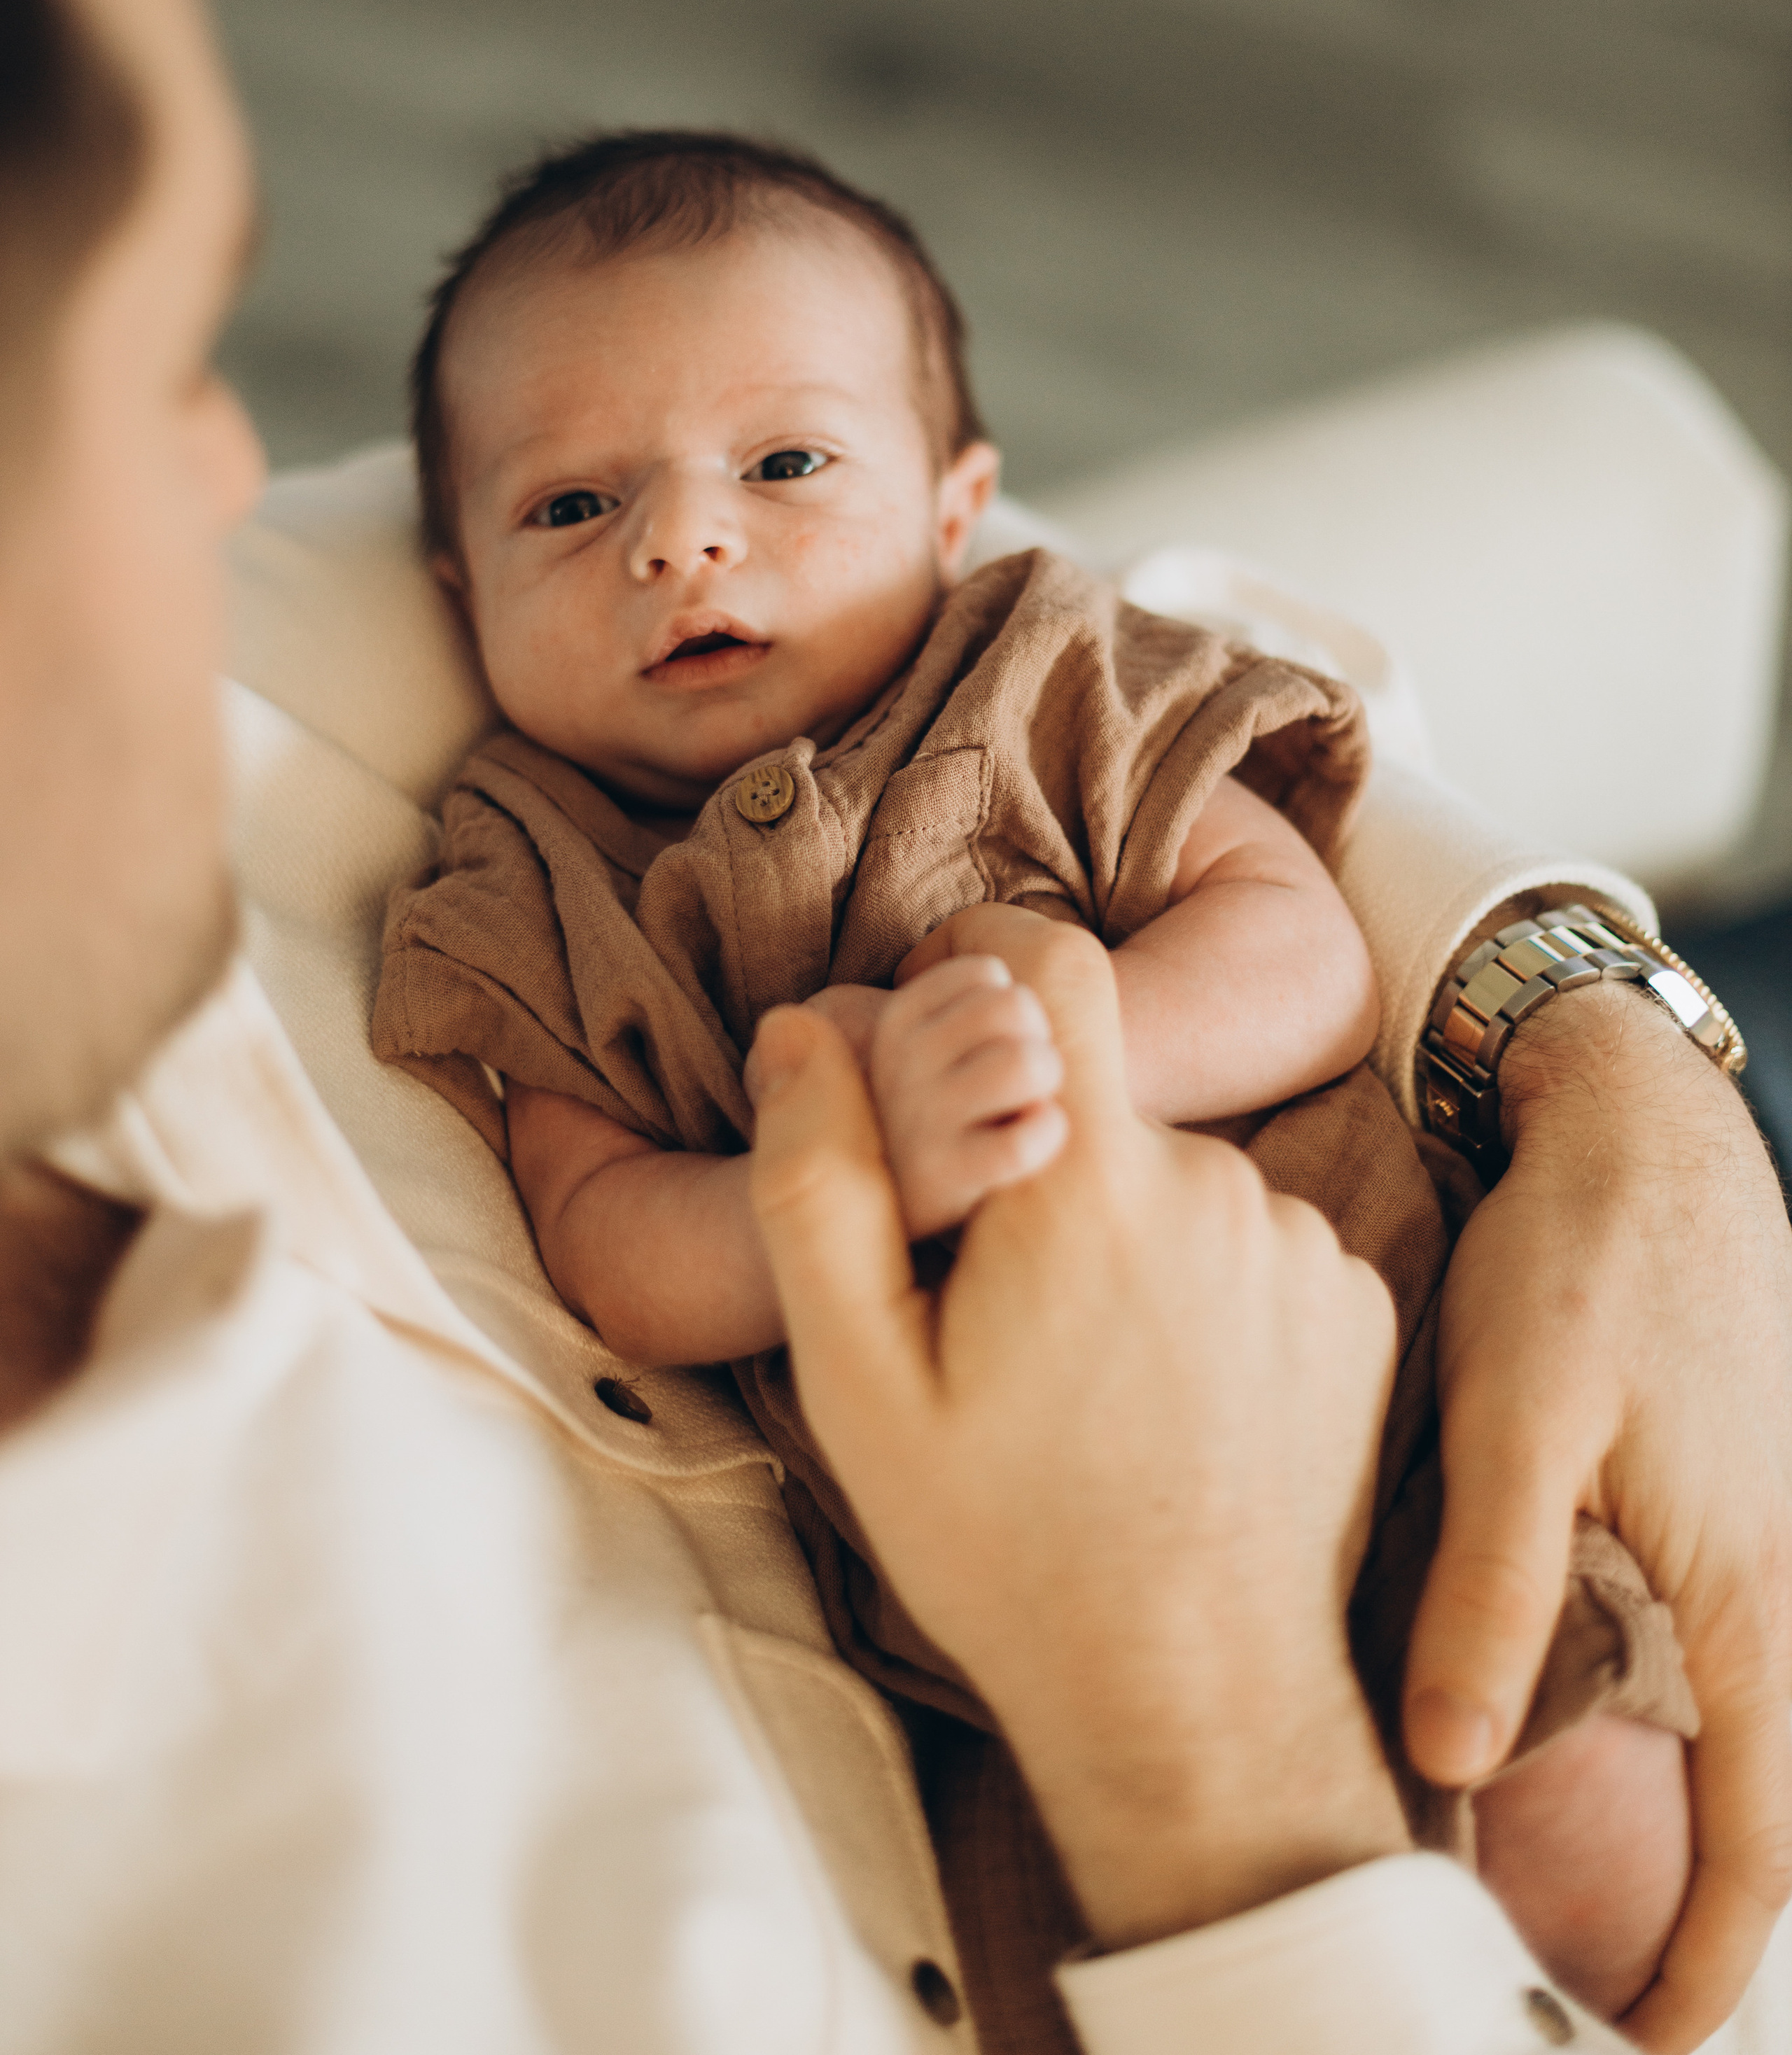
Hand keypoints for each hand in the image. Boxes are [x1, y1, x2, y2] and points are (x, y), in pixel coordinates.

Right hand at [749, 911, 1409, 1947]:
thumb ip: (817, 1184)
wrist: (1195, 1704)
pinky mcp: (1356, 1303)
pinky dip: (1204, 1283)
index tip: (941, 1029)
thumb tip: (803, 1027)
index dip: (984, 959)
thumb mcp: (858, 1383)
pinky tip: (1167, 1392)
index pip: (1052, 959)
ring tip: (1081, 1367)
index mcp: (1086, 1181)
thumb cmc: (1006, 1550)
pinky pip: (1254, 1239)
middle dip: (1035, 1153)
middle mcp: (1216, 1182)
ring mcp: (1302, 1243)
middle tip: (986, 1295)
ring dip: (1121, 1226)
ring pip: (1174, 1171)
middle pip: (1100, 1090)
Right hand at [869, 952, 1065, 1237]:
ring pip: (1028, 1063)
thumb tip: (984, 944)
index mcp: (895, 1022)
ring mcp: (917, 1126)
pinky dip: (1047, 1134)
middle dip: (1036, 1034)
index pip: (988, 970)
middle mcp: (895, 1067)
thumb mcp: (930, 1038)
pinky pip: (1031, 1134)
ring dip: (1045, 1081)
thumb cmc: (942, 1111)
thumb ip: (955, 981)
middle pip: (1014, 1005)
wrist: (886, 1215)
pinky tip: (1033, 1144)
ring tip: (1031, 1102)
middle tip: (1023, 1073)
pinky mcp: (946, 1185)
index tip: (996, 1037)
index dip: (1012, 998)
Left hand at [1402, 984, 1791, 2049]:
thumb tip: (1452, 1765)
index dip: (1701, 1976)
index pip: (1760, 1855)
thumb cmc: (1589, 1258)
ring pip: (1719, 1732)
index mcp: (1746, 1600)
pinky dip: (1648, 1721)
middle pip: (1746, 1809)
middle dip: (1673, 1917)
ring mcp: (1750, 1545)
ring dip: (1658, 1821)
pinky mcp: (1706, 1499)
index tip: (1628, 2051)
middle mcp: (1770, 1593)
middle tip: (1558, 1980)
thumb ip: (1493, 1583)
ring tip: (1540, 1885)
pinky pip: (1695, 1648)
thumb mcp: (1523, 1412)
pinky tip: (1549, 1715)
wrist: (1641, 1124)